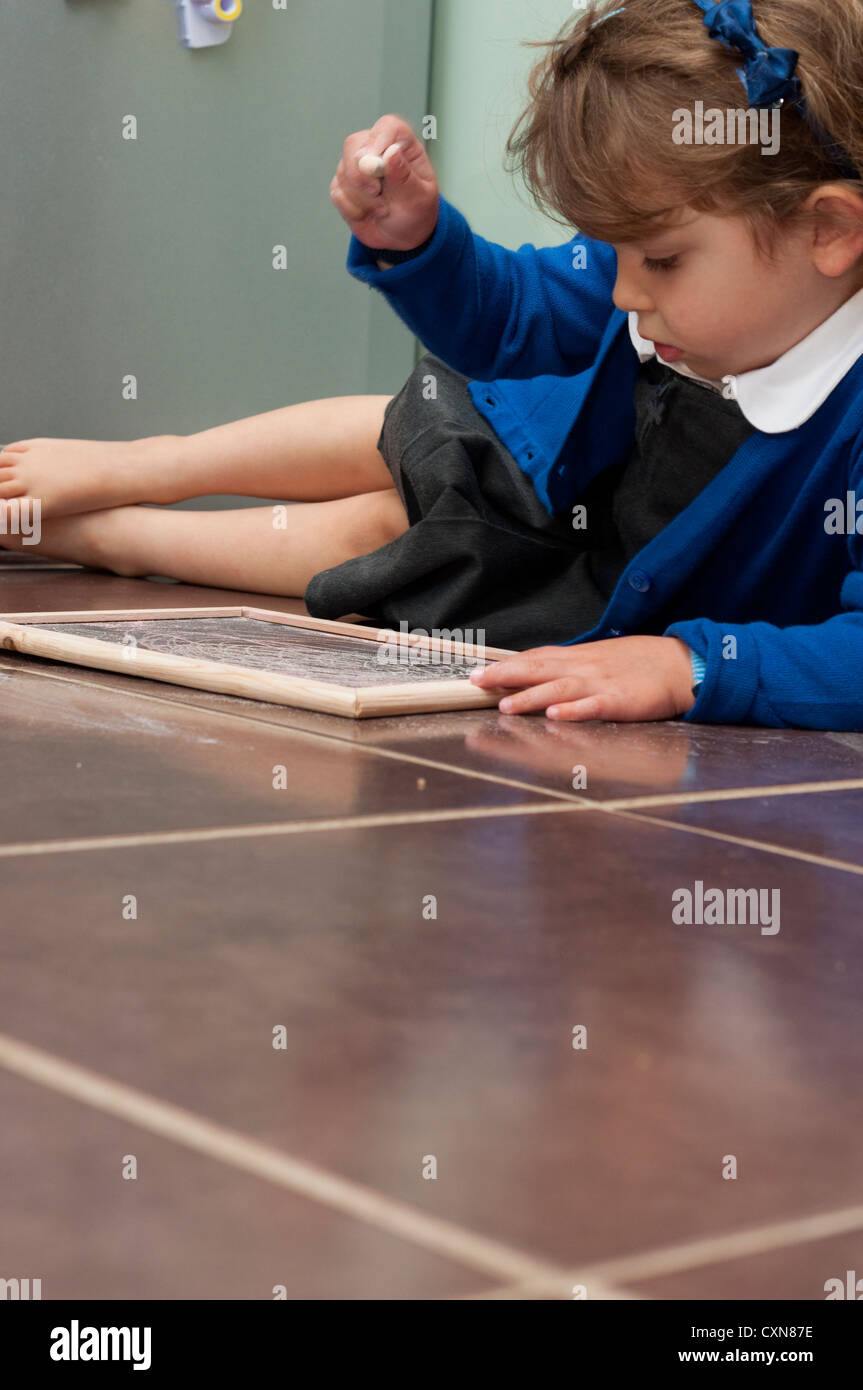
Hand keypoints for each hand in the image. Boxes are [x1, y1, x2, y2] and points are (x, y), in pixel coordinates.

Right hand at [330, 114, 438, 251]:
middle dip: (361, 174)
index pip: (387, 127)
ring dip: (362, 198)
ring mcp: (356, 165)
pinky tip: (367, 213)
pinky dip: (353, 209)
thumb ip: (405, 176)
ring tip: (382, 209)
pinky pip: (337, 193)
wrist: (402, 237)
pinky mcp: (342, 184)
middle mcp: (377, 148)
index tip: (376, 165)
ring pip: (344, 172)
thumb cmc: (415, 212)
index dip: (378, 141)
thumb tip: (391, 153)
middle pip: (354, 144)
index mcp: (402, 144)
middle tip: (377, 193)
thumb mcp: (419, 198)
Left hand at [468, 636, 697, 721]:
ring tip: (506, 706)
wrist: (681, 664)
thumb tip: (536, 672)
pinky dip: (574, 711)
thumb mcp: (599, 658)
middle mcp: (585, 668)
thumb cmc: (639, 664)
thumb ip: (569, 666)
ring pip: (559, 689)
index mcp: (579, 658)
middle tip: (477, 683)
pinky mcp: (621, 702)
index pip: (536, 658)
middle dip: (506, 676)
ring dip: (531, 697)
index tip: (478, 672)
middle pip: (539, 669)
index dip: (506, 665)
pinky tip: (555, 716)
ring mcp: (602, 684)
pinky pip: (594, 706)